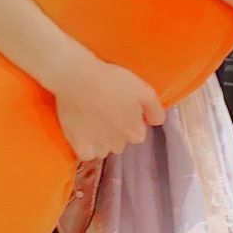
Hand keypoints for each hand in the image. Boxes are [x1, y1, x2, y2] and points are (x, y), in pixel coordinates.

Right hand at [52, 47, 165, 161]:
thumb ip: (155, 109)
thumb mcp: (143, 89)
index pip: (136, 132)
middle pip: (119, 141)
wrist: (76, 79)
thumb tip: (155, 123)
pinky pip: (86, 153)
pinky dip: (84, 144)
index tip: (119, 106)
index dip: (128, 119)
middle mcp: (119, 146)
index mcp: (136, 133)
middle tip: (104, 109)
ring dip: (99, 138)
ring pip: (103, 148)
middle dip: (114, 130)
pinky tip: (81, 129)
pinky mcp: (81, 149)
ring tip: (91, 117)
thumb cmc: (111, 80)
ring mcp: (99, 149)